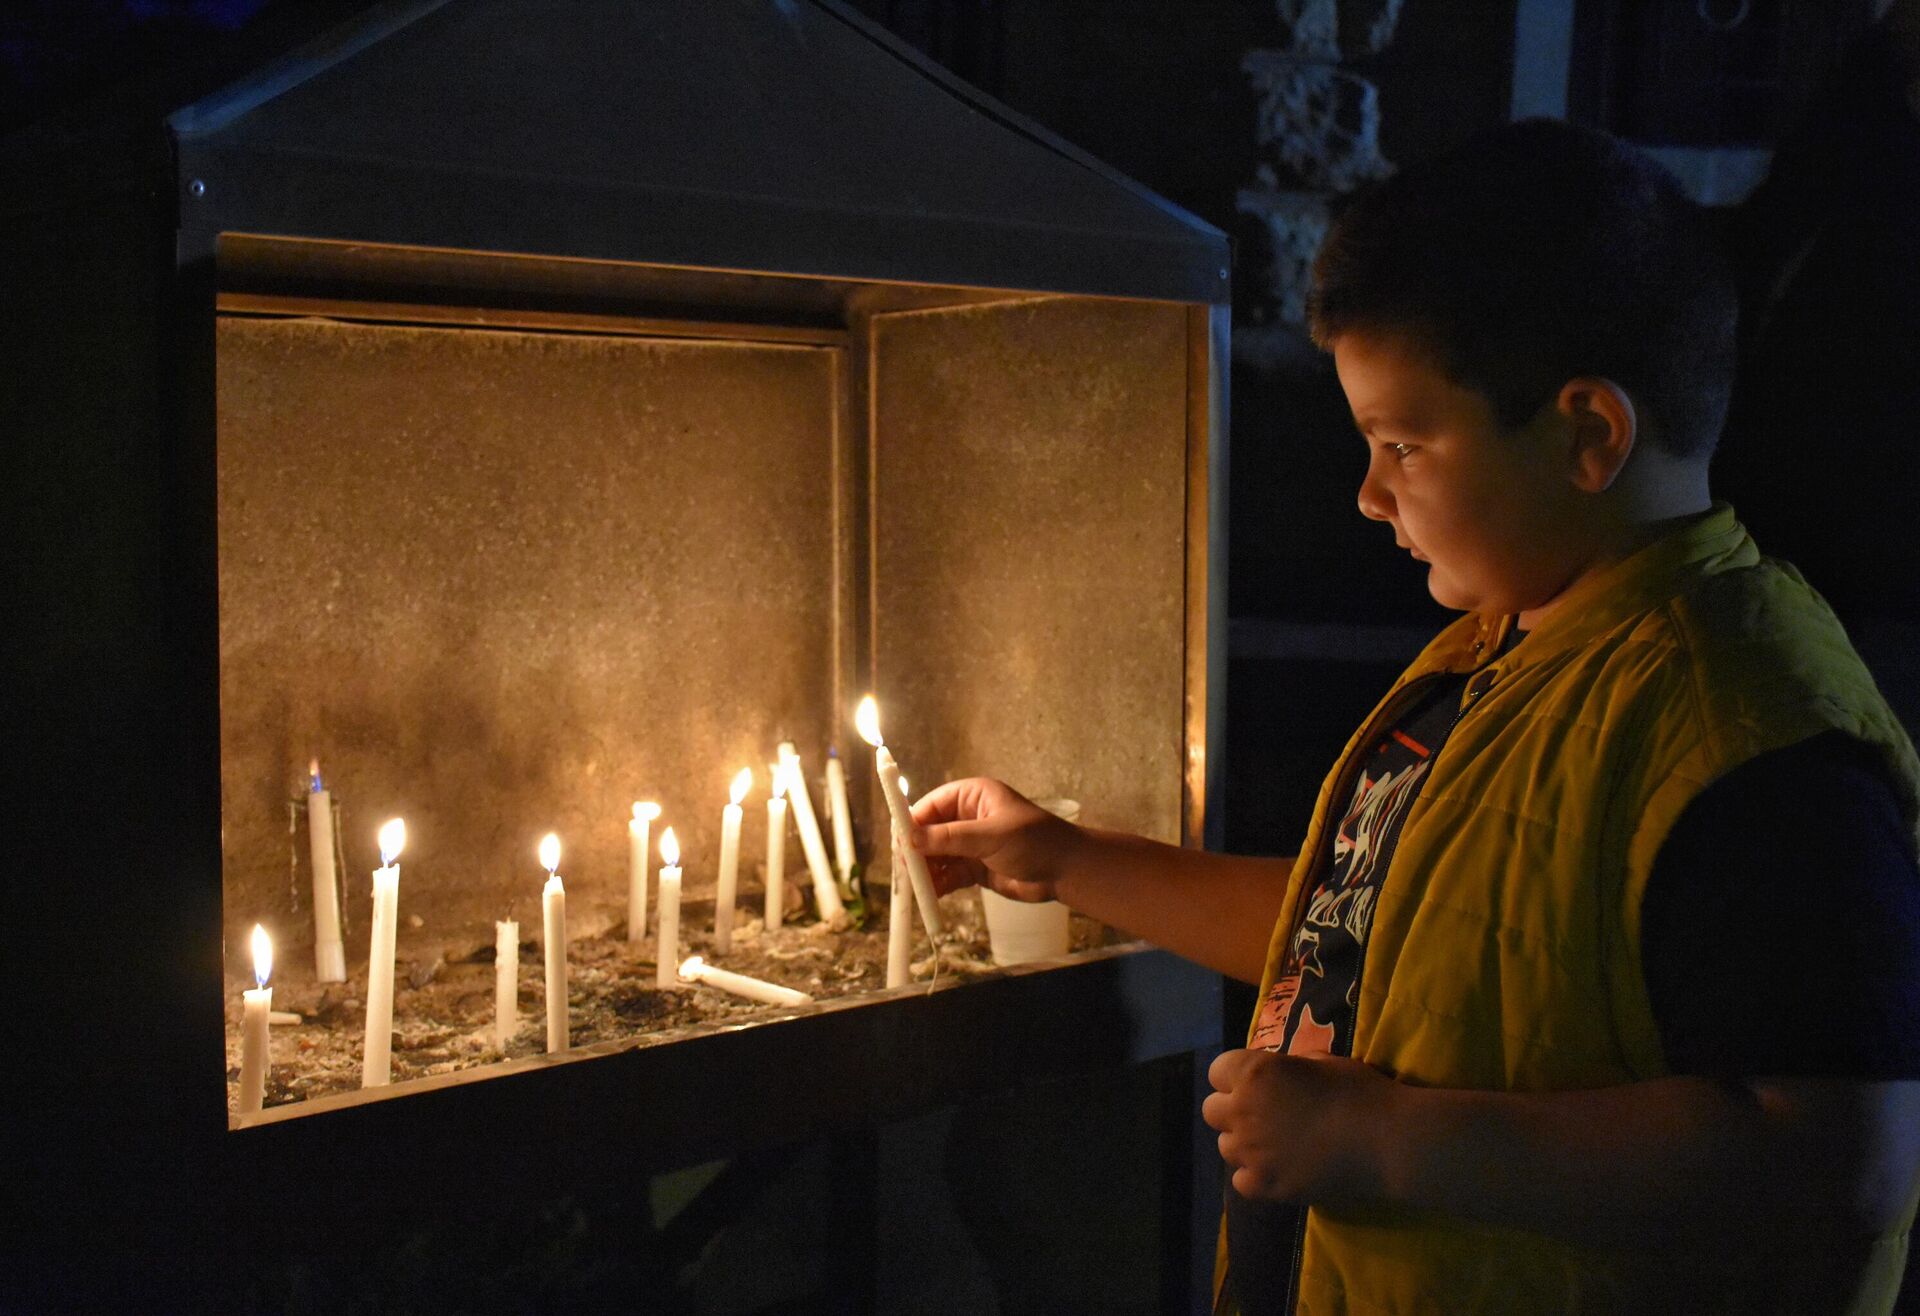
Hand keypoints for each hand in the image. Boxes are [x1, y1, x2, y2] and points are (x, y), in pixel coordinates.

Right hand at [907, 778, 1080, 901]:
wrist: (1066, 870)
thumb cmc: (1035, 840)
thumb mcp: (992, 835)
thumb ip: (951, 838)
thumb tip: (911, 838)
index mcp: (972, 797)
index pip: (932, 806)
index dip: (912, 823)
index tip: (899, 844)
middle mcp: (967, 818)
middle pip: (929, 833)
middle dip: (917, 853)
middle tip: (905, 872)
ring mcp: (970, 845)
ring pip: (937, 857)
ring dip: (926, 872)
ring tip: (917, 889)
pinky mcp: (975, 868)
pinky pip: (949, 875)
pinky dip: (939, 885)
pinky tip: (931, 896)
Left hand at [1202, 1048, 1397, 1204]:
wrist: (1386, 1142)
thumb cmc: (1359, 1092)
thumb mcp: (1324, 1061)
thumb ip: (1291, 1066)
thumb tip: (1283, 1071)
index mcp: (1255, 1073)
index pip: (1217, 1071)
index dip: (1236, 1076)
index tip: (1256, 1083)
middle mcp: (1243, 1110)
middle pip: (1212, 1110)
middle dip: (1232, 1109)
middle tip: (1263, 1114)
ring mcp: (1251, 1152)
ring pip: (1225, 1147)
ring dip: (1243, 1143)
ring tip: (1273, 1145)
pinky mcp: (1266, 1186)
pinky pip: (1241, 1181)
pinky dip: (1256, 1177)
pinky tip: (1279, 1171)